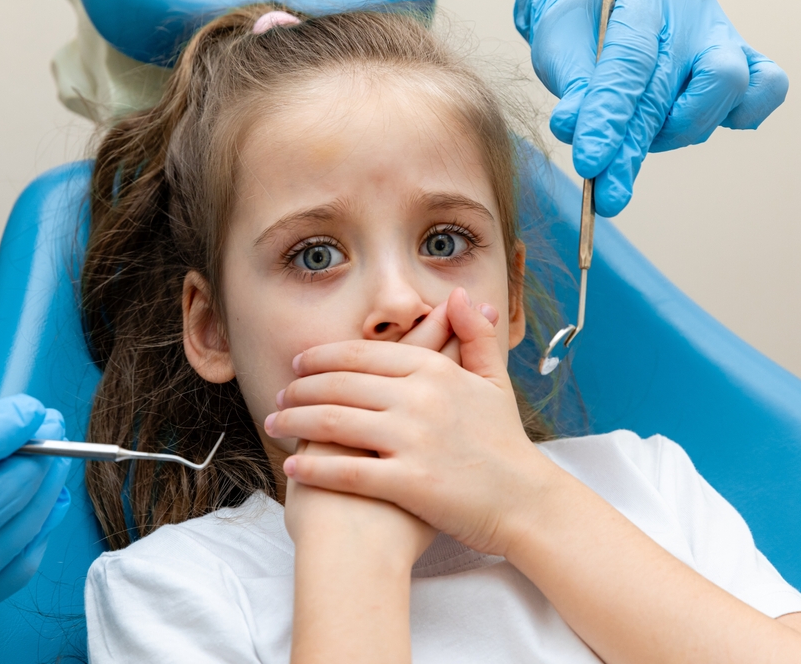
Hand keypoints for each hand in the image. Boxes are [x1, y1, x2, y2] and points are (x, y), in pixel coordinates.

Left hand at [270, 289, 547, 555]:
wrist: (527, 503)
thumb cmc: (506, 444)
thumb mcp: (494, 382)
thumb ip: (474, 336)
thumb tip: (460, 296)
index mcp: (435, 371)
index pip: (362, 355)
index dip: (323, 357)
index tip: (300, 362)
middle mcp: (421, 399)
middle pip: (340, 385)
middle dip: (299, 388)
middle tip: (278, 394)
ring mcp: (414, 440)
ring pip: (335, 421)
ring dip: (294, 421)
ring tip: (273, 424)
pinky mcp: (409, 482)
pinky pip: (347, 471)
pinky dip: (314, 467)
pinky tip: (292, 466)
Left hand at [515, 0, 787, 215]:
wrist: (608, 5)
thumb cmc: (583, 25)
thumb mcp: (561, 43)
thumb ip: (572, 83)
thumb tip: (569, 127)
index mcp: (639, 1)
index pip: (629, 64)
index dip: (609, 119)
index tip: (590, 164)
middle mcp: (688, 16)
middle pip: (668, 91)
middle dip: (632, 151)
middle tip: (607, 197)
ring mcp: (721, 36)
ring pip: (727, 86)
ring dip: (679, 129)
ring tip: (639, 136)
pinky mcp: (745, 59)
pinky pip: (768, 87)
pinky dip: (743, 115)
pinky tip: (693, 125)